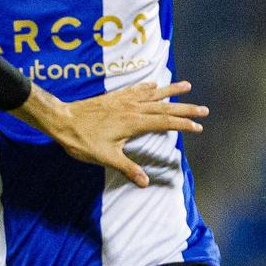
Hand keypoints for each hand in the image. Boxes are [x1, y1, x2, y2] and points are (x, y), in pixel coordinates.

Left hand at [16, 81, 207, 187]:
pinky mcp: (114, 97)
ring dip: (170, 90)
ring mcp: (123, 101)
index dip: (183, 125)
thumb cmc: (82, 141)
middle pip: (165, 107)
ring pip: (152, 94)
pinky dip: (147, 86)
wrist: (62, 120)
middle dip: (185, 109)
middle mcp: (132, 108)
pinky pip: (135, 89)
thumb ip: (127, 168)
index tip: (199, 127)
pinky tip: (153, 83)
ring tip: (186, 85)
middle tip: (204, 109)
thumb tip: (144, 182)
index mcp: (134, 122)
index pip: (165, 123)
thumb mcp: (106, 158)